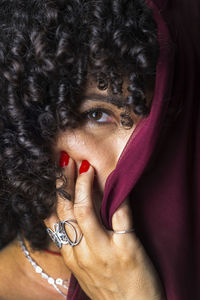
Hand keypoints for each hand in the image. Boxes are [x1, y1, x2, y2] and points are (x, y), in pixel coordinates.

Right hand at [45, 155, 164, 299]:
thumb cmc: (110, 292)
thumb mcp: (84, 273)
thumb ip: (77, 248)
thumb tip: (74, 222)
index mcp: (72, 258)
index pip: (54, 220)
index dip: (53, 195)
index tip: (55, 176)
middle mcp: (83, 253)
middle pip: (66, 210)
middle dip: (64, 182)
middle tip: (66, 161)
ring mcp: (104, 251)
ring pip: (85, 210)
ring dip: (84, 185)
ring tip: (86, 168)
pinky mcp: (127, 249)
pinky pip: (120, 215)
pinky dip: (120, 196)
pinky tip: (119, 182)